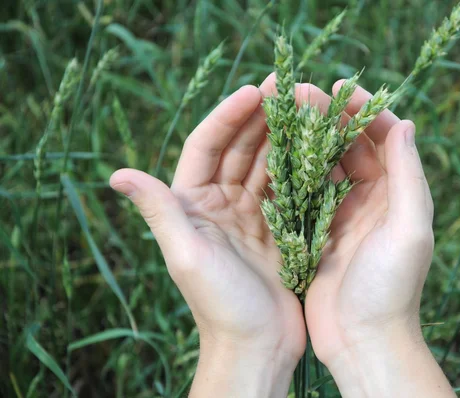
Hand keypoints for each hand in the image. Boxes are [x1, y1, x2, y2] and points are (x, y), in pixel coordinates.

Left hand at [110, 83, 304, 396]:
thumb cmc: (218, 304)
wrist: (256, 346)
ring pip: (266, 164)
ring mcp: (251, 215)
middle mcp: (219, 204)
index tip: (253, 91)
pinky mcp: (278, 229)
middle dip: (260, 117)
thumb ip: (159, 211)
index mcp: (192, 204)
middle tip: (286, 86)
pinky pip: (288, 188)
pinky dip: (301, 166)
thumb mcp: (186, 255)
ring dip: (282, 135)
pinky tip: (319, 146)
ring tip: (306, 107)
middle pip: (238, 149)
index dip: (227, 116)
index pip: (206, 147)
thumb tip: (116, 174)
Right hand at [293, 80, 452, 396]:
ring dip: (306, 139)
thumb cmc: (390, 288)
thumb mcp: (408, 230)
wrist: (363, 341)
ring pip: (324, 165)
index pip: (384, 138)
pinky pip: (304, 192)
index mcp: (398, 194)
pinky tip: (271, 153)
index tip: (336, 89)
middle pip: (350, 146)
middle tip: (299, 92)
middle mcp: (372, 199)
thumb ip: (409, 177)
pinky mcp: (318, 232)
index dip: (363, 110)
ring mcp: (342, 214)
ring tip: (282, 113)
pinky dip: (291, 171)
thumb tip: (405, 124)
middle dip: (327, 117)